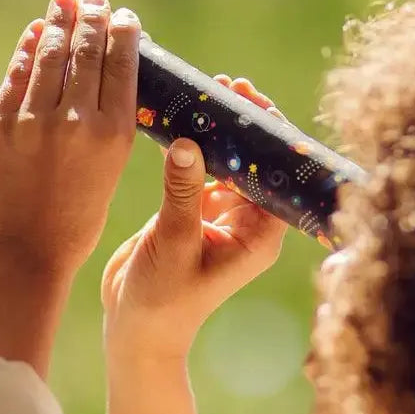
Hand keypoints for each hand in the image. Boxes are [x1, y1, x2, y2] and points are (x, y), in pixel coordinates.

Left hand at [0, 0, 140, 377]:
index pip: (122, 66)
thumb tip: (102, 80)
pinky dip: (29, 49)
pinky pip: (18, 74)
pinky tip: (36, 34)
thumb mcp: (109, 172)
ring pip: (51, 53)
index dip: (123, 34)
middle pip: (87, 51)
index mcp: (113, 134)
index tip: (124, 17)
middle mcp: (77, 119)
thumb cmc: (77, 220)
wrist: (26, 252)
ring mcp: (34, 118)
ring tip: (64, 3)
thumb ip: (109, 126)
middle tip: (95, 1)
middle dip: (93, 19)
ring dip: (59, 22)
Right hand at [102, 76, 288, 358]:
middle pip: (255, 162)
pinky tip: (180, 119)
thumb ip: (182, 191)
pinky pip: (199, 171)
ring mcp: (221, 216)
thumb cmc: (164, 300)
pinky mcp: (193, 211)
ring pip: (227, 162)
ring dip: (217, 131)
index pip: (276, 175)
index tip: (251, 100)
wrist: (138, 328)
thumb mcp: (175, 242)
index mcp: (259, 235)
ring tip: (204, 93)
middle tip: (227, 86)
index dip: (268, 135)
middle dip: (243, 124)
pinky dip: (191, 147)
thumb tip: (187, 141)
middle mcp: (247, 223)